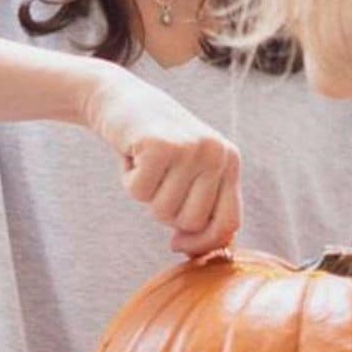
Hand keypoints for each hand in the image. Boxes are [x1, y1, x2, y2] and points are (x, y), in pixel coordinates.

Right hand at [80, 67, 241, 254]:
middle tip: (156, 180)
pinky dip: (128, 180)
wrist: (121, 98)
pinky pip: (139, 192)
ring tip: (145, 163)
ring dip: (144, 193)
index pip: (228, 223)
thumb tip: (197, 253)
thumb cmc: (155, 144)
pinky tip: (133, 154)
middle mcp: (217, 154)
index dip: (202, 244)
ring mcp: (190, 148)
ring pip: (162, 210)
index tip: (176, 244)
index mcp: (230, 161)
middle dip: (164, 211)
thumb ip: (201, 204)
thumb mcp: (188, 170)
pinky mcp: (160, 145)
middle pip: (190, 222)